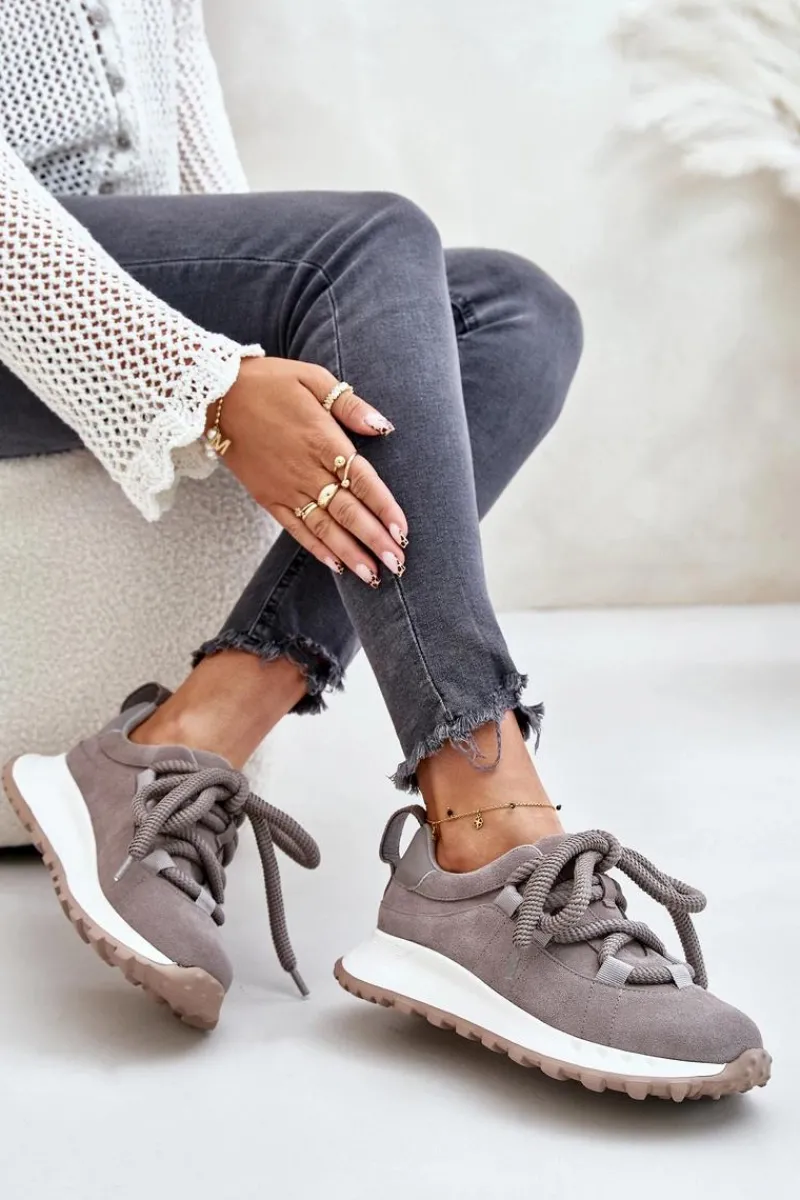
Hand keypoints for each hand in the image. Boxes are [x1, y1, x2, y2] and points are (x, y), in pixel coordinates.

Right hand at [213, 357, 407, 584]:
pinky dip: (316, 548)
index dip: (384, 507)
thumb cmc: (268, 382)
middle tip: (398, 564)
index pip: (361, 480)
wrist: (214, 395)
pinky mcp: (268, 498)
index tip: (402, 532)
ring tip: (373, 575)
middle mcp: (306, 469)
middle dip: (374, 540)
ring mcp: (285, 487)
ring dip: (350, 553)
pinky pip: (296, 528)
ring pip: (324, 527)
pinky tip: (336, 566)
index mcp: (322, 439)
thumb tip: (383, 427)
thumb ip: (349, 405)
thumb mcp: (312, 378)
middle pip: (347, 511)